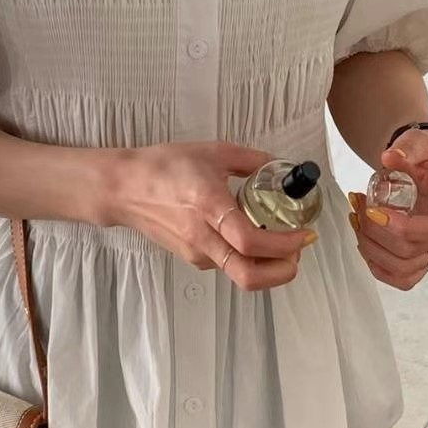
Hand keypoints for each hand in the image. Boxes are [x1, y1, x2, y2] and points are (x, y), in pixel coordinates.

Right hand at [109, 141, 316, 290]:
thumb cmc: (163, 168)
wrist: (124, 189)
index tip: (303, 234)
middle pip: (248, 275)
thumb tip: (281, 167)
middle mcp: (202, 236)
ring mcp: (196, 252)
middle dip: (282, 271)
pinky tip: (253, 238)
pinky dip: (249, 259)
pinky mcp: (193, 258)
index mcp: (209, 206)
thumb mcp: (214, 152)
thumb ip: (253, 160)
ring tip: (281, 243)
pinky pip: (228, 266)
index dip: (284, 244)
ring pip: (241, 274)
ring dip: (269, 266)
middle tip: (297, 251)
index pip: (249, 241)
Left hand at [347, 127, 427, 290]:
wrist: (425, 169)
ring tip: (357, 221)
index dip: (404, 227)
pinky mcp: (424, 261)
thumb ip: (408, 148)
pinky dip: (378, 266)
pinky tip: (365, 244)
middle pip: (413, 249)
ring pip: (403, 267)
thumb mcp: (420, 143)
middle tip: (358, 208)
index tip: (375, 212)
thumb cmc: (427, 159)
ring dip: (371, 248)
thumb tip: (390, 158)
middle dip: (376, 232)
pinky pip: (402, 278)